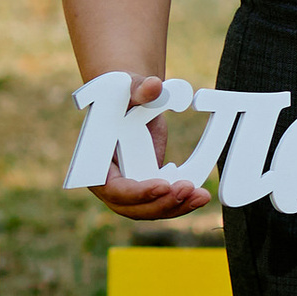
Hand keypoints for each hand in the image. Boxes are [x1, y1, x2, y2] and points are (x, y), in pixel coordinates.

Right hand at [89, 77, 211, 219]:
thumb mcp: (128, 88)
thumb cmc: (123, 94)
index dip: (135, 192)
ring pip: (149, 210)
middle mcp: (108, 181)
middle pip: (131, 207)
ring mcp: (128, 188)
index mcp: (95, 160)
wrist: (134, 102)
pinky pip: (161, 203)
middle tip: (186, 189)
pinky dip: (181, 203)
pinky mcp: (146, 187)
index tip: (162, 185)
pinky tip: (200, 195)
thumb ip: (139, 89)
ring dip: (175, 207)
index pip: (111, 187)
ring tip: (200, 196)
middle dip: (160, 203)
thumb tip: (153, 85)